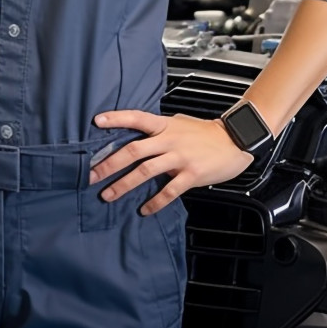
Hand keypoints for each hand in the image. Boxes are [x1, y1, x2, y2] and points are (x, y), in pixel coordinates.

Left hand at [88, 110, 252, 215]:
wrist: (234, 140)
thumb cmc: (204, 132)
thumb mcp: (178, 123)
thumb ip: (158, 129)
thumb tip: (137, 134)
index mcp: (164, 125)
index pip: (136, 117)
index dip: (116, 118)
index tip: (97, 121)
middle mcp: (169, 139)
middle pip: (133, 150)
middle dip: (110, 163)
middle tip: (92, 175)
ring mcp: (179, 157)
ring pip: (145, 171)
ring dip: (124, 184)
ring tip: (108, 195)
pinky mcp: (191, 174)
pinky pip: (168, 190)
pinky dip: (155, 201)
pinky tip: (144, 209)